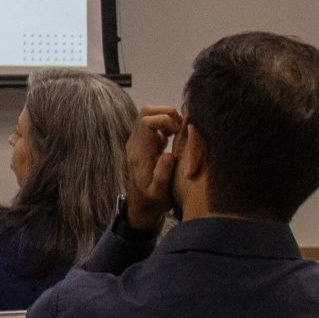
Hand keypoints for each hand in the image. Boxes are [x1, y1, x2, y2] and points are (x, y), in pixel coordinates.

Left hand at [122, 106, 183, 230]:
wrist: (141, 205)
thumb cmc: (152, 200)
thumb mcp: (158, 192)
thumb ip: (162, 175)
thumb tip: (168, 156)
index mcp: (139, 151)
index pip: (146, 121)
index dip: (164, 120)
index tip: (178, 131)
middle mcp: (136, 143)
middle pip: (146, 112)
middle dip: (166, 113)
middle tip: (181, 128)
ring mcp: (139, 142)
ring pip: (150, 115)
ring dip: (167, 118)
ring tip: (179, 133)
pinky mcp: (145, 143)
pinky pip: (154, 125)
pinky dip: (166, 125)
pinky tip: (174, 139)